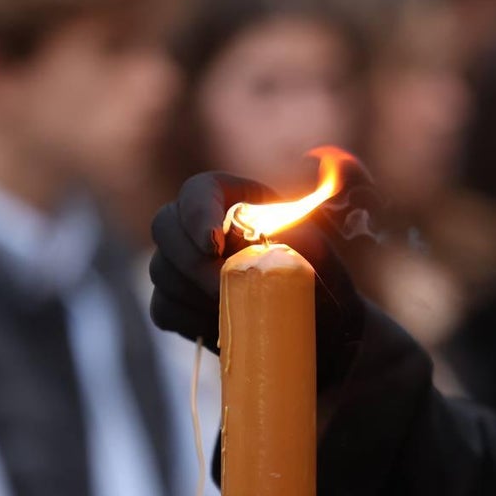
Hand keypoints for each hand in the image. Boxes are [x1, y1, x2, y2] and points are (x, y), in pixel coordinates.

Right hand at [150, 173, 364, 388]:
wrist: (319, 331)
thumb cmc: (323, 278)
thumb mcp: (331, 240)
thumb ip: (330, 200)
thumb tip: (334, 163)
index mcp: (233, 199)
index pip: (198, 189)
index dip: (197, 212)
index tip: (213, 244)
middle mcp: (200, 226)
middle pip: (165, 226)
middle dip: (191, 262)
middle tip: (224, 289)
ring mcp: (183, 265)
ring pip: (162, 271)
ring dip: (192, 294)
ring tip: (234, 311)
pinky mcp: (178, 303)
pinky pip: (163, 308)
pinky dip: (186, 320)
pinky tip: (219, 327)